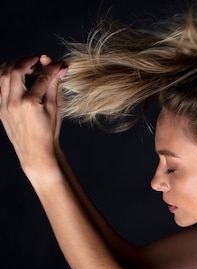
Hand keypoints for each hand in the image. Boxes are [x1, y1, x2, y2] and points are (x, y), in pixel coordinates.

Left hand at [0, 55, 66, 173]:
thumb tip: (60, 68)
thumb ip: (55, 85)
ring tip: (24, 64)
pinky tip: (9, 72)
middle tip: (36, 58)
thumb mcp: (56, 108)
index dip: (51, 68)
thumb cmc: (49, 131)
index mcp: (31, 103)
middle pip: (16, 71)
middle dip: (26, 61)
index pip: (41, 77)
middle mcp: (14, 103)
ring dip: (12, 65)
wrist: (36, 151)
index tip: (57, 63)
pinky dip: (1, 76)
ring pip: (1, 76)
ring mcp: (3, 106)